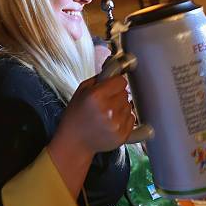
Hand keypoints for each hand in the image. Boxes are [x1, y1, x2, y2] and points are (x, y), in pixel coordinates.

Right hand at [48, 75, 133, 196]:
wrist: (74, 143)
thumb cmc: (76, 116)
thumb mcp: (82, 91)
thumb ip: (100, 77)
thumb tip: (116, 62)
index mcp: (96, 96)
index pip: (121, 81)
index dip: (115, 83)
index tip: (109, 87)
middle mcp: (108, 110)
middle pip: (125, 93)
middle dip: (116, 96)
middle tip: (103, 104)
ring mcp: (116, 124)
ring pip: (129, 105)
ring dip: (120, 107)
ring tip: (106, 114)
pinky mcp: (123, 135)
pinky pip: (131, 118)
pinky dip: (124, 118)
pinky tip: (111, 122)